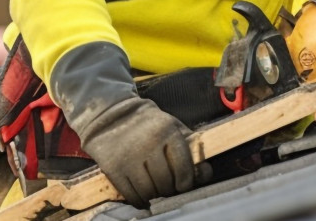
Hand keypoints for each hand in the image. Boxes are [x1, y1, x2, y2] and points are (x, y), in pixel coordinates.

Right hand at [75, 95, 196, 205]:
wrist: (111, 114)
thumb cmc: (148, 124)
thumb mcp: (171, 125)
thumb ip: (190, 146)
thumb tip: (205, 172)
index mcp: (167, 131)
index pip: (183, 168)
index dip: (187, 182)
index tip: (184, 185)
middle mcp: (149, 144)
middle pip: (165, 182)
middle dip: (169, 190)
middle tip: (168, 188)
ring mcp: (129, 157)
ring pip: (149, 191)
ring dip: (154, 196)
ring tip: (154, 190)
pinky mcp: (113, 168)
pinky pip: (131, 194)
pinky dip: (139, 200)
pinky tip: (142, 197)